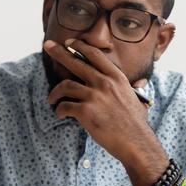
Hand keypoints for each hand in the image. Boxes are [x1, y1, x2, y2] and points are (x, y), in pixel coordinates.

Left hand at [43, 38, 164, 172]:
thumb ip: (131, 89)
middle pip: (75, 62)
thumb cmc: (136, 124)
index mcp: (116, 77)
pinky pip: (64, 106)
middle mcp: (104, 83)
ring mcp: (94, 96)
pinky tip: (59, 115)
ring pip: (65, 86)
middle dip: (59, 52)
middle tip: (47, 46)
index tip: (69, 42)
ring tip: (51, 99)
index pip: (95, 55)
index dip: (80, 46)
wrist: (136, 142)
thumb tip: (138, 84)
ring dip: (54, 93)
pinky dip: (59, 110)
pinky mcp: (86, 112)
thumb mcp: (136, 98)